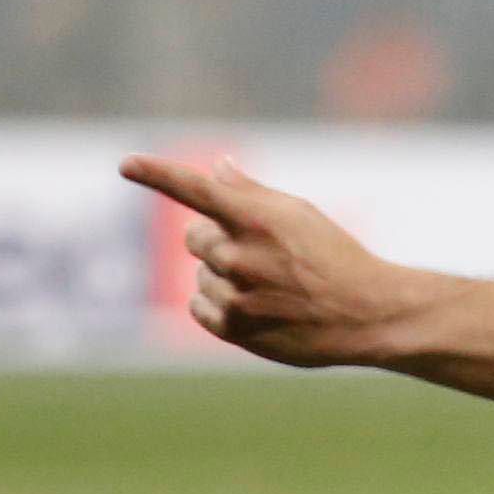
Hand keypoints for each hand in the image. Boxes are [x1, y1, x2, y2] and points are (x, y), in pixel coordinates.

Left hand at [119, 154, 422, 364]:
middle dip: (216, 239)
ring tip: (268, 285)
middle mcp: (240, 256)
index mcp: (257, 219)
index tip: (126, 163)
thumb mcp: (299, 215)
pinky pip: (198, 307)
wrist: (366, 314)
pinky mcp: (234, 329)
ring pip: (200, 275)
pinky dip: (215, 303)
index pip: (195, 189)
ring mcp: (235, 295)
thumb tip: (217, 168)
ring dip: (222, 275)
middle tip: (259, 251)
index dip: (157, 174)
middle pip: (194, 237)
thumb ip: (251, 193)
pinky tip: (253, 305)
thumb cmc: (335, 257)